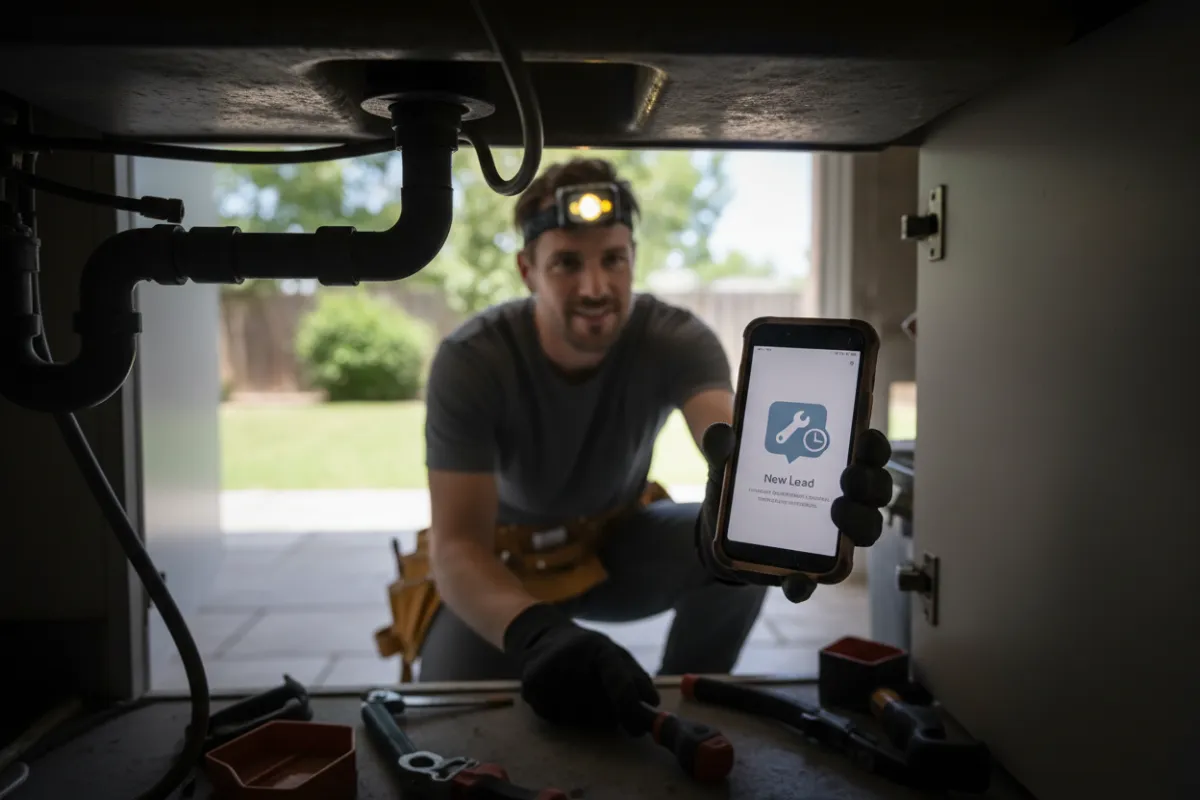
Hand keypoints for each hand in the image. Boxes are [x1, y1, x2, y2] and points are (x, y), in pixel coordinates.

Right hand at [503, 603, 659, 732]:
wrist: (543, 637)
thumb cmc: (587, 651)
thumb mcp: (614, 655)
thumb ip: (636, 678)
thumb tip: (652, 703)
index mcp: (600, 649)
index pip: (620, 685)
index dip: (631, 710)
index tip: (637, 729)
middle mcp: (573, 658)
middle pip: (600, 710)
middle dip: (607, 714)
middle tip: (601, 700)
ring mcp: (549, 673)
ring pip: (579, 718)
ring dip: (585, 715)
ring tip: (578, 691)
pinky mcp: (531, 687)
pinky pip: (557, 718)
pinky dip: (563, 714)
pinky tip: (560, 694)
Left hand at [694, 423, 893, 602]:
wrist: (719, 529)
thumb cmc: (739, 486)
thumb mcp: (726, 461)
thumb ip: (721, 445)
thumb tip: (721, 434)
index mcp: (831, 466)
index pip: (868, 453)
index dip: (875, 447)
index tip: (864, 437)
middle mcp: (842, 499)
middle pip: (875, 492)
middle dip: (871, 483)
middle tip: (850, 477)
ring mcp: (831, 536)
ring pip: (865, 530)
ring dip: (859, 523)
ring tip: (838, 513)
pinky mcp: (808, 568)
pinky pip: (817, 579)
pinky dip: (807, 583)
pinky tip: (796, 581)